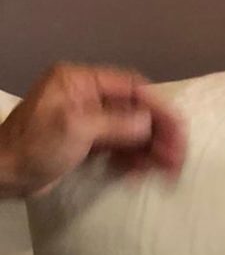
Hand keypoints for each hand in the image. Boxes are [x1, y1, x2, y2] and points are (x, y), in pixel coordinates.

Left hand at [0, 63, 185, 197]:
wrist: (5, 173)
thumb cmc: (34, 146)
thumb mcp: (76, 128)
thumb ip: (116, 123)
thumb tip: (148, 123)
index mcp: (79, 81)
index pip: (129, 86)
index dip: (157, 107)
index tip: (178, 130)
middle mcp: (84, 96)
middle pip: (132, 109)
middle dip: (157, 132)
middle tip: (178, 157)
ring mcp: (85, 120)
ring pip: (128, 130)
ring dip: (149, 148)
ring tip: (168, 169)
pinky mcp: (84, 143)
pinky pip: (117, 146)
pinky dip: (133, 158)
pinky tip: (144, 172)